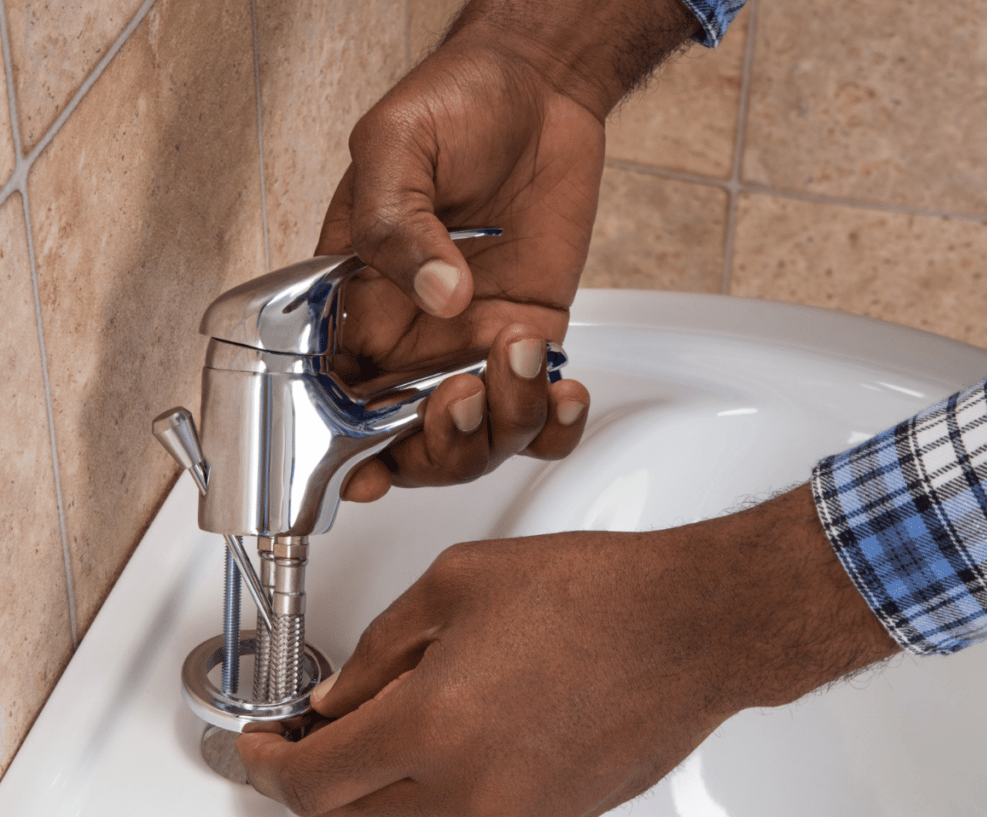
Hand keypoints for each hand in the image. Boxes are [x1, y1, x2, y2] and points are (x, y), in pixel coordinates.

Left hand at [237, 485, 898, 816]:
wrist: (692, 625)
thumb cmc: (594, 592)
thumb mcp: (457, 585)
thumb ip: (380, 650)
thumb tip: (340, 696)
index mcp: (434, 726)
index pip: (310, 778)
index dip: (265, 764)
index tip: (258, 744)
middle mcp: (471, 792)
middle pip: (347, 814)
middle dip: (313, 775)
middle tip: (310, 731)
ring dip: (377, 781)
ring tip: (390, 718)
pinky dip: (435, 789)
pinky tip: (452, 736)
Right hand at [317, 29, 598, 500]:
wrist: (537, 92)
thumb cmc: (453, 108)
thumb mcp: (398, 145)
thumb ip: (398, 224)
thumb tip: (437, 296)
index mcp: (358, 306)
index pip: (339, 401)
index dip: (347, 451)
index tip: (367, 472)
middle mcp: (413, 341)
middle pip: (411, 444)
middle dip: (439, 446)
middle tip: (461, 393)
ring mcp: (474, 349)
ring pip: (480, 442)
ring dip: (503, 425)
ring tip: (520, 349)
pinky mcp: (532, 343)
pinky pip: (541, 417)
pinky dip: (556, 427)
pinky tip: (567, 390)